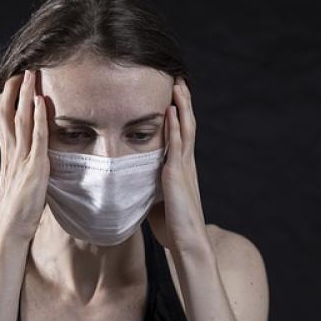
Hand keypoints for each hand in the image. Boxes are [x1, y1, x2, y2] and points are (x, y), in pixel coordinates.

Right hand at [0, 69, 49, 239]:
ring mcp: (21, 159)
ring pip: (20, 120)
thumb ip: (25, 167)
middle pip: (7, 113)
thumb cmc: (19, 211)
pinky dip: (38, 118)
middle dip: (14, 90)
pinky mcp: (34, 168)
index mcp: (7, 155)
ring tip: (31, 75)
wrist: (12, 230)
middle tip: (22, 70)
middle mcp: (11, 153)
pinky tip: (41, 102)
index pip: (1, 120)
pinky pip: (36, 138)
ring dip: (26, 95)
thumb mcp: (21, 182)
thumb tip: (34, 160)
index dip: (6, 100)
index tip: (12, 83)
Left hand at [147, 77, 210, 256]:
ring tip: (177, 85)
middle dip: (183, 102)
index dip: (180, 113)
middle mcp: (186, 163)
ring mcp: (183, 167)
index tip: (175, 94)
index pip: (182, 134)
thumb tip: (134, 184)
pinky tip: (170, 110)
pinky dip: (174, 126)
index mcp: (182, 168)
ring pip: (185, 129)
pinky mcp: (176, 175)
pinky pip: (175, 145)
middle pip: (187, 124)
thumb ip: (150, 187)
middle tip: (179, 79)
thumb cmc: (172, 226)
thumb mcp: (157, 200)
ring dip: (181, 106)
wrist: (187, 241)